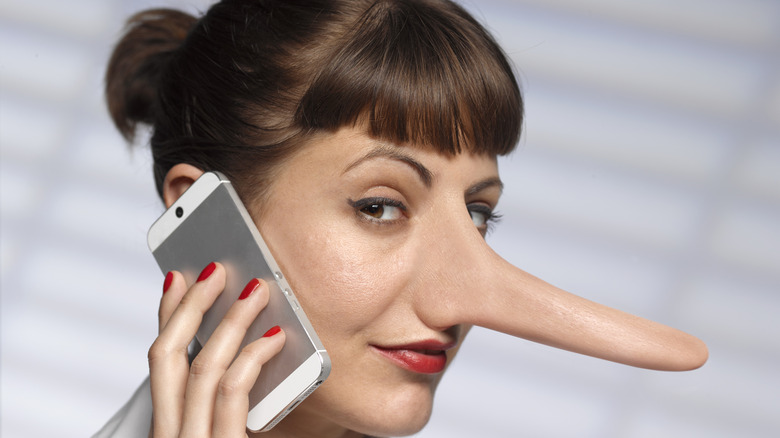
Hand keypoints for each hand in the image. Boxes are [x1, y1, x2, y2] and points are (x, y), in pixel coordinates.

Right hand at [147, 262, 285, 436]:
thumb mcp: (229, 430)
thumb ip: (226, 398)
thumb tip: (247, 337)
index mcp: (171, 428)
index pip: (160, 362)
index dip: (168, 315)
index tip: (178, 277)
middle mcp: (172, 436)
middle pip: (167, 357)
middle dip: (192, 306)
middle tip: (216, 270)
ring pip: (202, 367)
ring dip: (231, 321)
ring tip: (256, 291)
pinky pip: (232, 391)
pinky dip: (253, 356)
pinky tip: (276, 336)